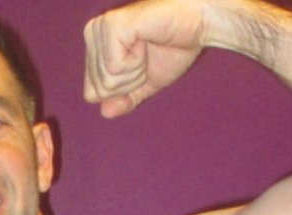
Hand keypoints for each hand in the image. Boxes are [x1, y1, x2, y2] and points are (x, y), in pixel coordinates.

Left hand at [83, 0, 216, 117]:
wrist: (199, 24)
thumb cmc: (175, 46)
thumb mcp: (147, 81)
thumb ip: (126, 98)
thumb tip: (105, 113)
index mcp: (94, 45)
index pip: (92, 94)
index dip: (125, 88)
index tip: (144, 63)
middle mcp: (92, 33)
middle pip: (100, 90)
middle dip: (132, 80)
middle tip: (148, 53)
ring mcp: (100, 28)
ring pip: (107, 80)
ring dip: (137, 70)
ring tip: (148, 44)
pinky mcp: (112, 26)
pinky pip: (115, 67)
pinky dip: (137, 62)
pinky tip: (147, 39)